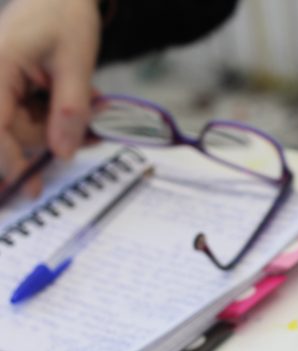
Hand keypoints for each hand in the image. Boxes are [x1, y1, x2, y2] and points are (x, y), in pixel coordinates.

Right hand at [0, 0, 100, 196]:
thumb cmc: (63, 17)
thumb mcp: (76, 62)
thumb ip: (71, 108)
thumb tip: (63, 153)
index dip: (8, 159)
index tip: (29, 186)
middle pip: (9, 134)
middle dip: (49, 138)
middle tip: (90, 132)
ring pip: (21, 131)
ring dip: (56, 128)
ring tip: (88, 101)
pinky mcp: (6, 92)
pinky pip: (26, 120)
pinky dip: (52, 119)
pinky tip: (76, 101)